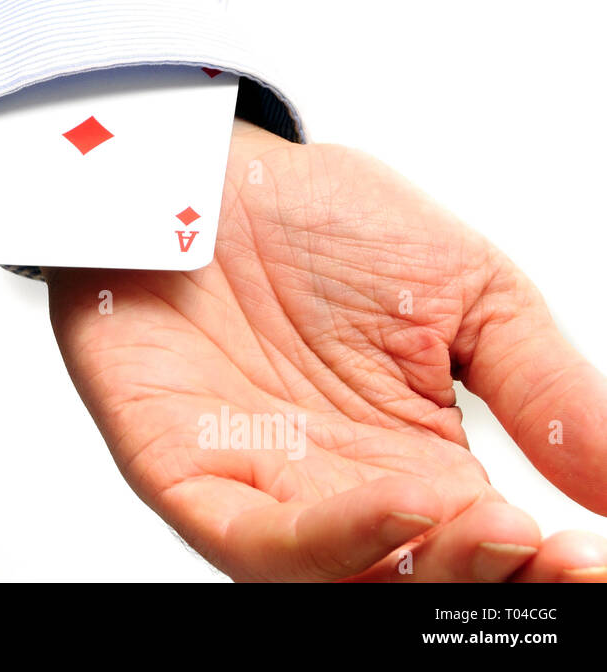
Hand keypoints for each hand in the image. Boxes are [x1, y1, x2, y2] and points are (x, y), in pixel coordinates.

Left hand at [47, 119, 606, 580]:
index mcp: (416, 459)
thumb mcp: (468, 295)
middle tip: (558, 554)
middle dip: (492, 579)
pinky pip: (256, 540)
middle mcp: (341, 491)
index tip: (594, 557)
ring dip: (426, 570)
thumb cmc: (322, 225)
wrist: (209, 172)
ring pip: (344, 579)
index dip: (546, 567)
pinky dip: (330, 542)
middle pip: (419, 580)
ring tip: (498, 527)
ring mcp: (262, 490)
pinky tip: (404, 503)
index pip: (487, 544)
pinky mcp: (185, 474)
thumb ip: (539, 388)